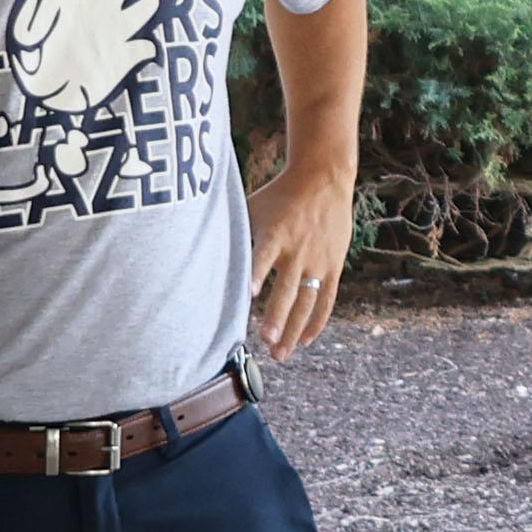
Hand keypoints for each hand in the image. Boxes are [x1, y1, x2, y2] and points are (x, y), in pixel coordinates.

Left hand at [246, 157, 354, 362]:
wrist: (324, 178)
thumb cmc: (280, 194)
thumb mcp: (254, 206)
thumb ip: (233, 230)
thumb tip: (198, 250)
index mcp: (276, 233)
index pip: (265, 256)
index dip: (257, 274)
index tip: (249, 294)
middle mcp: (298, 250)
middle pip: (287, 289)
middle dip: (277, 316)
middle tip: (266, 341)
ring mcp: (318, 261)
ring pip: (307, 302)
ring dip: (293, 329)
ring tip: (280, 353)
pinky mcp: (333, 265)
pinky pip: (327, 299)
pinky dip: (316, 322)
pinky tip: (304, 341)